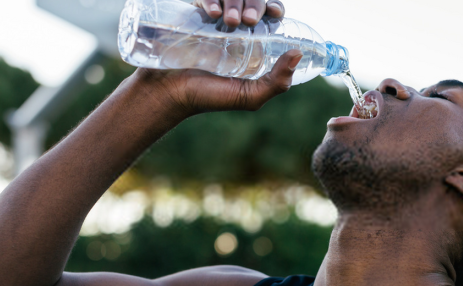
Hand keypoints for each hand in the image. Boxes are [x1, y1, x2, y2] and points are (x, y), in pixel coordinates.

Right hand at [131, 0, 301, 117]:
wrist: (164, 92)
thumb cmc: (207, 97)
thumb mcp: (248, 96)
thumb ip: (276, 83)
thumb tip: (298, 53)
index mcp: (253, 43)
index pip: (269, 15)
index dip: (274, 8)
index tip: (273, 13)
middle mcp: (234, 27)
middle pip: (252, 1)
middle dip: (255, 3)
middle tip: (248, 20)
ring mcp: (212, 19)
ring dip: (234, 0)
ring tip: (228, 20)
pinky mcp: (192, 13)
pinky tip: (211, 13)